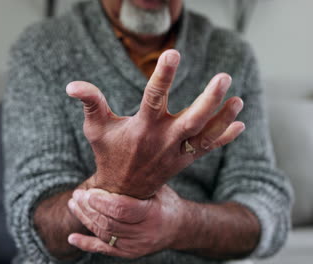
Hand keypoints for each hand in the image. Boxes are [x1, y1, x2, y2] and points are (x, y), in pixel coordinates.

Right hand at [67, 49, 244, 197]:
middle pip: (191, 119)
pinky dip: (224, 138)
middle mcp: (163, 140)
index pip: (153, 98)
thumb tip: (72, 85)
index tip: (173, 53)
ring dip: (223, 119)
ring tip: (239, 100)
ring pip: (205, 135)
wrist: (123, 191)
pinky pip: (208, 148)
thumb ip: (90, 102)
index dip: (163, 75)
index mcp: (142, 128)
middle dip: (208, 99)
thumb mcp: (95, 128)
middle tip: (224, 77)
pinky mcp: (185, 160)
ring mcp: (177, 152)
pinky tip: (240, 125)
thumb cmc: (108, 153)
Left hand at [67, 185, 184, 258]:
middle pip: (110, 223)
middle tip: (77, 195)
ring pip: (105, 234)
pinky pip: (104, 249)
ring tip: (74, 205)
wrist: (179, 228)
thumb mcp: (158, 187)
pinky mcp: (129, 253)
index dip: (102, 201)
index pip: (122, 209)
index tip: (89, 191)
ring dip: (85, 220)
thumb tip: (112, 160)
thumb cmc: (166, 202)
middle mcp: (144, 233)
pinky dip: (86, 244)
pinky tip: (72, 238)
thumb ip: (138, 180)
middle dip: (90, 209)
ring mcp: (136, 246)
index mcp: (153, 214)